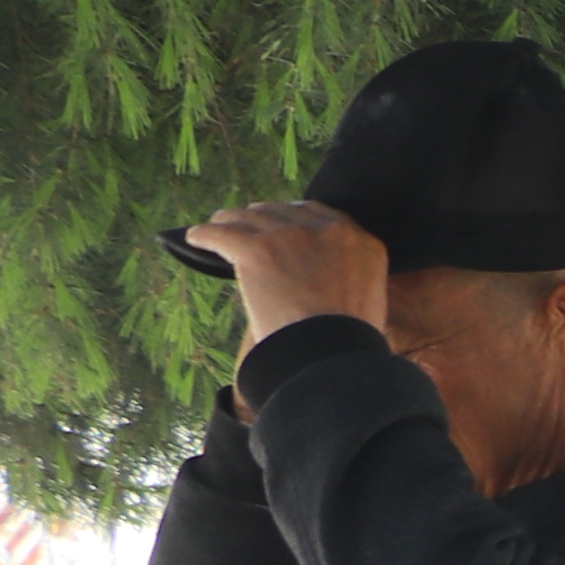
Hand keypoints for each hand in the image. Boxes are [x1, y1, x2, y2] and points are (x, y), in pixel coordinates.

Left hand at [178, 203, 389, 376]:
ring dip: (230, 222)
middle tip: (247, 229)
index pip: (318, 213)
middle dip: (262, 219)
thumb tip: (325, 278)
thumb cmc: (349, 339)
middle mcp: (325, 229)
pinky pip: (219, 234)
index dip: (293, 218)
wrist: (330, 352)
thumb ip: (351, 275)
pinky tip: (195, 239)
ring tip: (217, 228)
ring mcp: (288, 236)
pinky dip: (204, 236)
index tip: (281, 225)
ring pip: (246, 217)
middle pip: (280, 211)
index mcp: (359, 240)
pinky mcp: (255, 248)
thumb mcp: (368, 297)